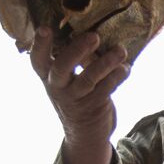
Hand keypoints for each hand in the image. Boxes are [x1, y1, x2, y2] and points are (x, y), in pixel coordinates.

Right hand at [30, 26, 129, 163]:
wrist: (85, 134)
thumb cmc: (77, 96)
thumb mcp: (68, 79)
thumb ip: (76, 58)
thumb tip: (94, 30)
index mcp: (47, 76)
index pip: (37, 60)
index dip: (39, 45)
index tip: (44, 28)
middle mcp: (57, 88)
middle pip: (61, 68)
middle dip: (77, 51)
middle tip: (94, 36)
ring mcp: (75, 99)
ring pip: (88, 79)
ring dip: (106, 63)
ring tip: (120, 51)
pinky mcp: (93, 108)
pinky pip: (106, 89)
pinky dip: (117, 76)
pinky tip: (125, 68)